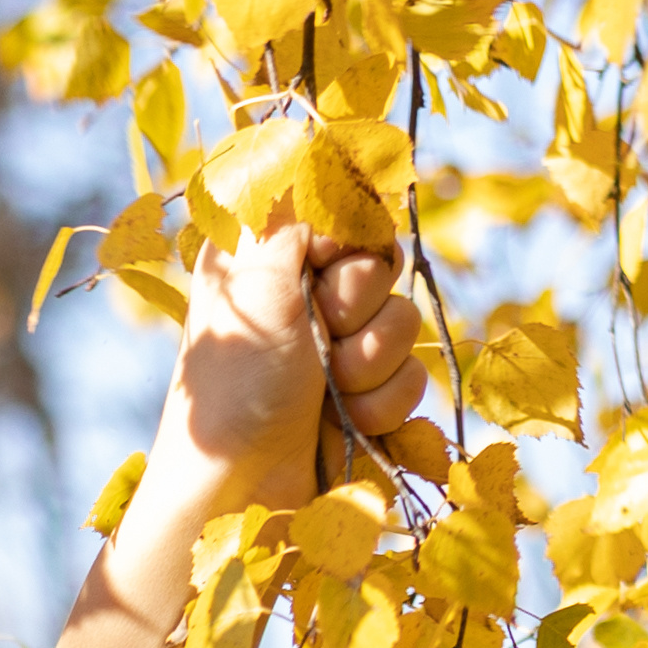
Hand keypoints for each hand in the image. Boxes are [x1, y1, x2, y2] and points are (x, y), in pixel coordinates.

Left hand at [159, 225, 436, 507]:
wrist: (240, 492)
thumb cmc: (235, 387)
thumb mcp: (255, 281)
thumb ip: (294, 215)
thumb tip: (317, 156)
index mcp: (269, 256)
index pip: (345, 208)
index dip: (350, 233)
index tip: (329, 258)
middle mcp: (304, 296)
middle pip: (382, 261)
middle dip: (358, 302)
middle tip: (319, 334)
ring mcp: (338, 350)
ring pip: (404, 322)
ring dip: (369, 361)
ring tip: (326, 391)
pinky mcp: (365, 400)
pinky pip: (412, 378)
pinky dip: (382, 404)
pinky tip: (346, 425)